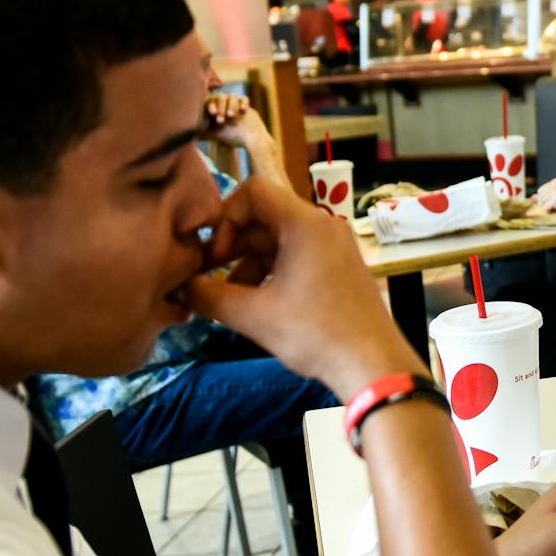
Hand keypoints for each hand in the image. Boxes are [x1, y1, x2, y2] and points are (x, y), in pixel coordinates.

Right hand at [176, 173, 418, 395]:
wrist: (373, 364)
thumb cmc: (315, 334)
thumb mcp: (253, 316)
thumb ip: (209, 297)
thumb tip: (182, 289)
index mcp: (304, 224)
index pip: (253, 191)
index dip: (225, 217)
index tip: (217, 256)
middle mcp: (323, 225)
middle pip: (264, 217)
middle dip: (234, 248)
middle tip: (214, 280)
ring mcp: (335, 245)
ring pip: (279, 240)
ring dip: (251, 265)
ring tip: (236, 302)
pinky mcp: (340, 266)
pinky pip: (298, 255)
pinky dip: (274, 273)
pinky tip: (262, 306)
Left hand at [206, 94, 283, 180]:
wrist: (252, 141)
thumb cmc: (233, 138)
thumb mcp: (215, 135)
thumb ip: (203, 133)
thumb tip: (191, 135)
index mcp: (217, 110)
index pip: (212, 101)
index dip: (212, 105)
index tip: (213, 113)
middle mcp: (226, 105)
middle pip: (221, 97)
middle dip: (220, 106)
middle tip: (221, 119)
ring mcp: (237, 104)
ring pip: (232, 96)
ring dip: (231, 105)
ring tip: (231, 116)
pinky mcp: (247, 105)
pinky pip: (244, 98)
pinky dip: (243, 102)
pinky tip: (243, 110)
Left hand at [532, 178, 555, 223]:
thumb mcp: (554, 198)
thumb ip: (543, 197)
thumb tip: (531, 198)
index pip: (540, 191)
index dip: (546, 199)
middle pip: (539, 197)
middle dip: (546, 204)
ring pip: (541, 203)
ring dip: (549, 208)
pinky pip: (545, 209)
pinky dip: (551, 212)